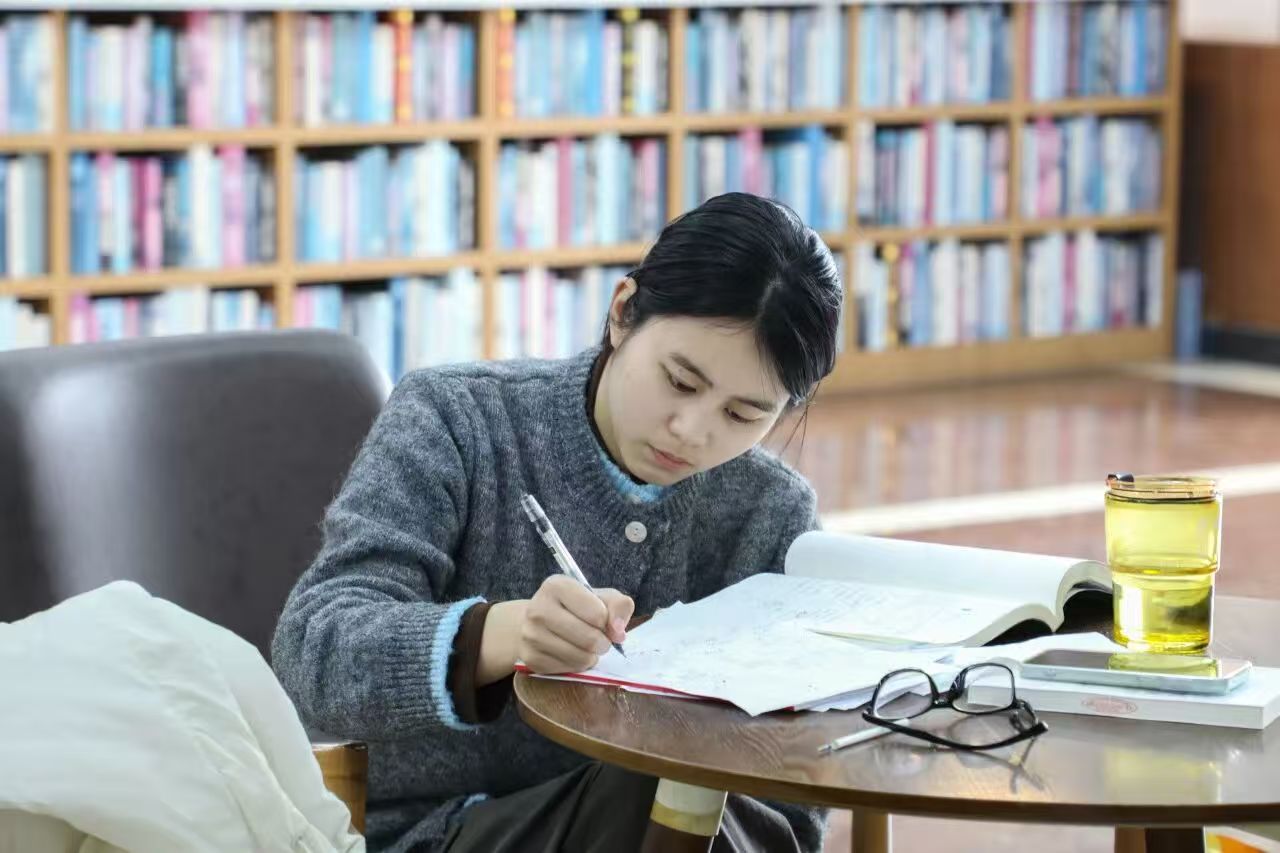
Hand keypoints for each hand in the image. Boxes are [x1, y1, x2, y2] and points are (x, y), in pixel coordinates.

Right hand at [518, 576, 633, 674]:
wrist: (537, 621)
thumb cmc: (575, 607)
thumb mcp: (600, 597)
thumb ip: (619, 606)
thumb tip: (618, 632)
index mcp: (556, 586)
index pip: (598, 613)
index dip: (607, 621)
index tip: (603, 620)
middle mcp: (538, 609)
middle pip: (590, 638)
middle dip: (603, 642)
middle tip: (600, 639)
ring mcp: (531, 635)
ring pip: (580, 657)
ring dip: (591, 656)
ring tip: (586, 646)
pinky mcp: (531, 658)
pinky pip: (568, 669)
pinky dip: (577, 665)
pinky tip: (572, 654)